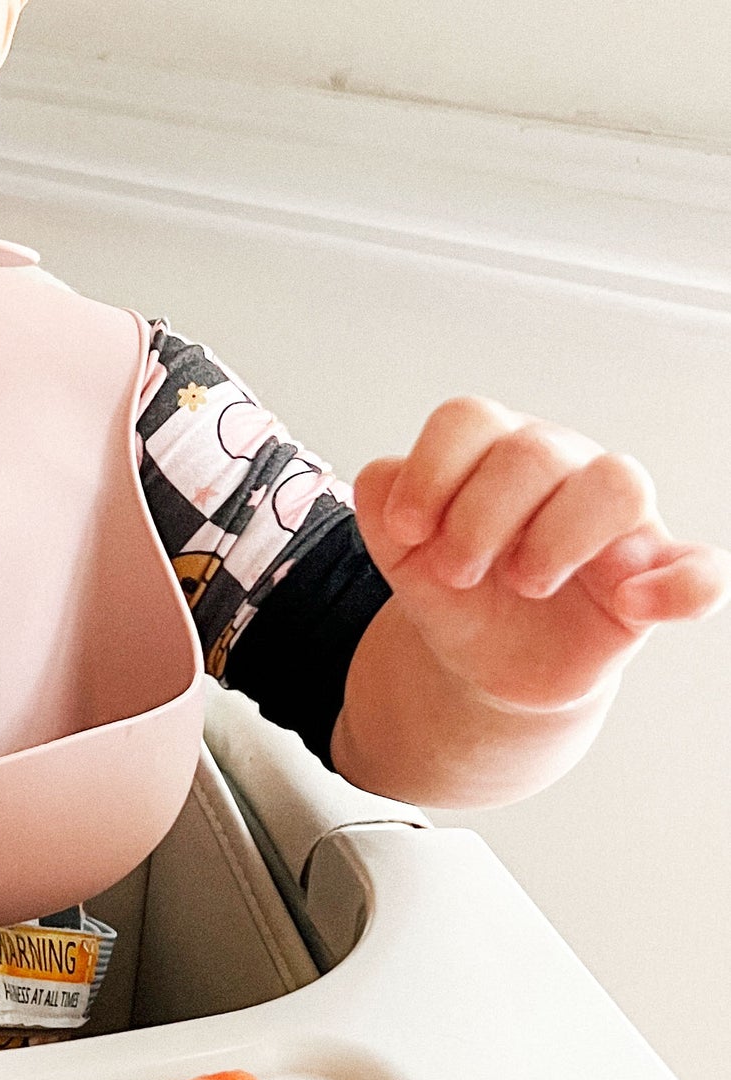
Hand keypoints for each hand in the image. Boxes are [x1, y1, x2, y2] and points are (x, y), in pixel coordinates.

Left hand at [354, 397, 729, 714]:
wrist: (486, 661)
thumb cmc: (455, 589)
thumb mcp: (403, 555)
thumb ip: (382, 509)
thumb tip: (386, 482)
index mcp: (493, 453)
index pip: (470, 419)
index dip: (430, 471)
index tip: (407, 531)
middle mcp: (561, 469)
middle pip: (533, 450)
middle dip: (478, 519)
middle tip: (456, 572)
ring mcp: (617, 521)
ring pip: (617, 482)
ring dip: (558, 537)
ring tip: (524, 583)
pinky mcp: (657, 578)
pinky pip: (701, 568)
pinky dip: (675, 586)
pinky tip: (628, 603)